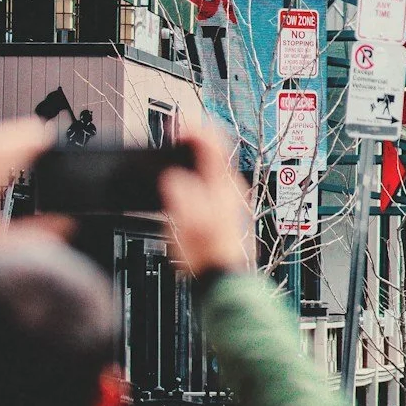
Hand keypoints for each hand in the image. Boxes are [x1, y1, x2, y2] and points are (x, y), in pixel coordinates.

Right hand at [161, 121, 251, 277]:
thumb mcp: (188, 225)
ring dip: (194, 155)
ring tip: (176, 152)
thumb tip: (174, 178)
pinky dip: (196, 172)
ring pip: (212, 166)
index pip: (213, 143)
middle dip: (192, 139)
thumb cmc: (209, 255)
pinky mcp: (225, 211)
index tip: (175, 125)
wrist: (224, 281)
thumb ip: (181, 196)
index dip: (193, 129)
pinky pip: (211, 181)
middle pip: (214, 151)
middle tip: (174, 134)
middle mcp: (231, 188)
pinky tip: (184, 182)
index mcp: (223, 185)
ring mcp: (229, 199)